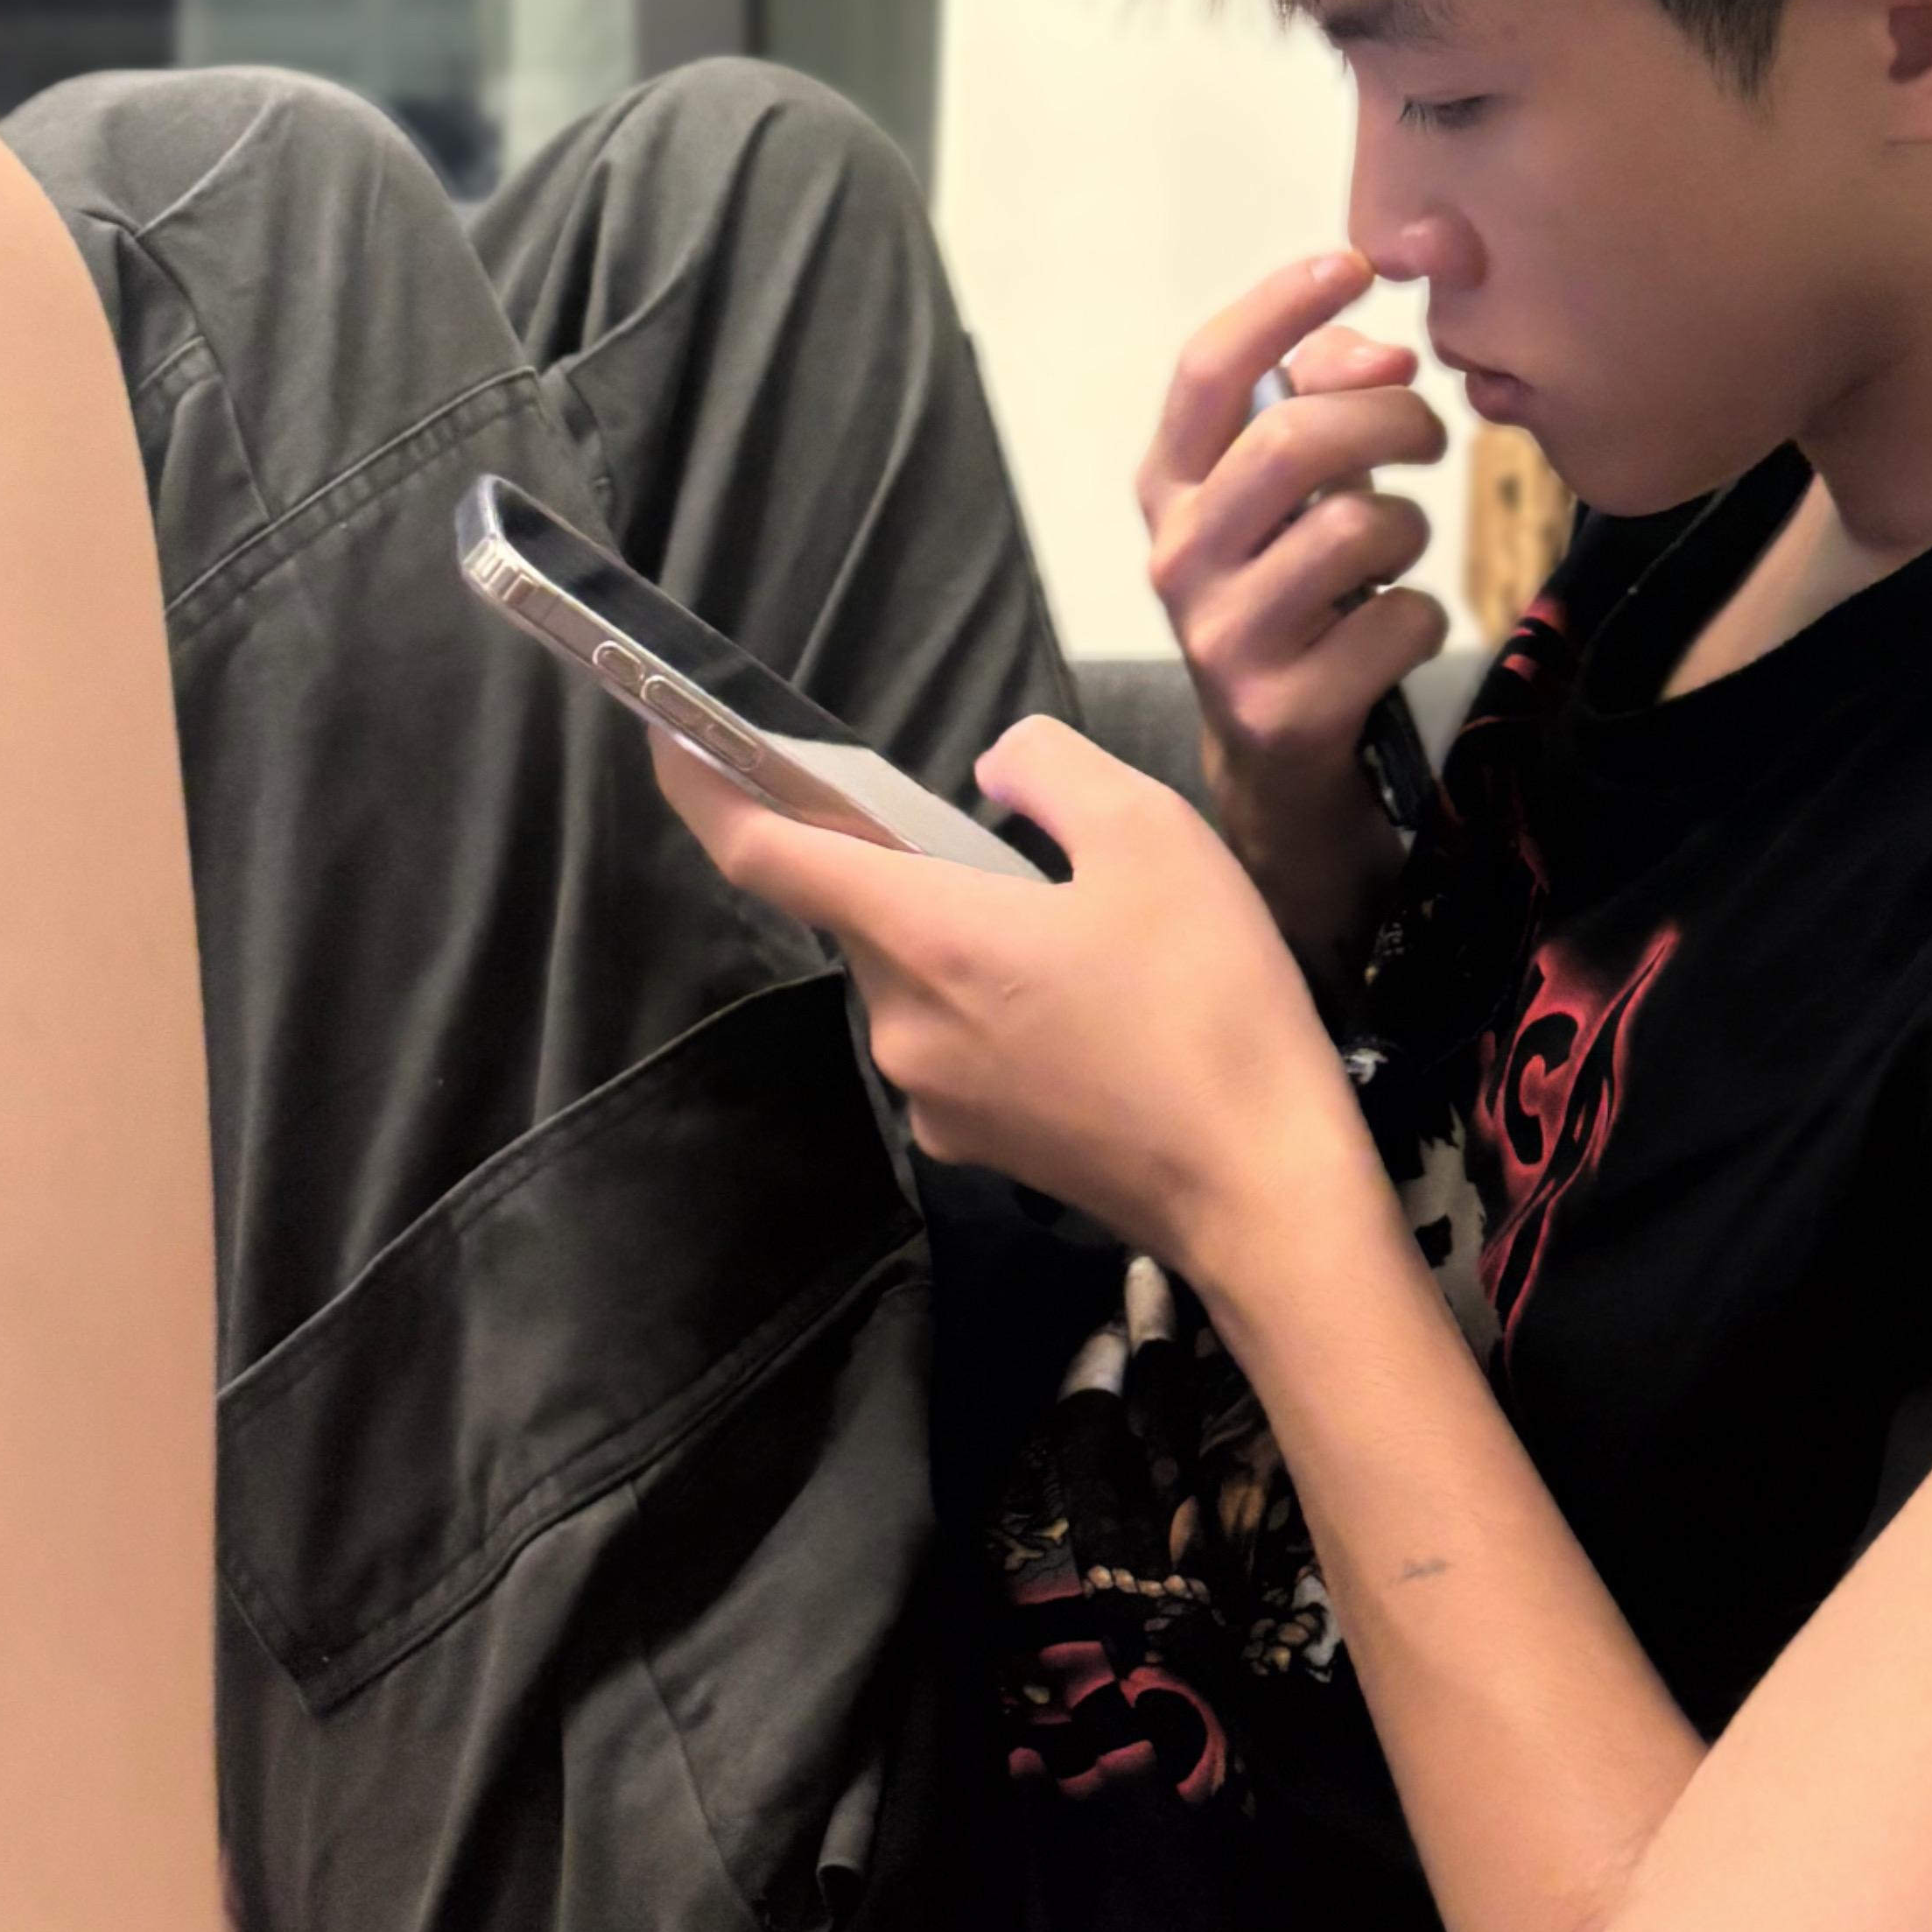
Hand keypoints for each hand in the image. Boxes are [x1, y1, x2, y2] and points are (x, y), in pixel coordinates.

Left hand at [648, 714, 1383, 1291]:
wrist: (1264, 1190)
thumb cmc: (1212, 1003)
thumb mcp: (1152, 835)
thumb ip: (1052, 770)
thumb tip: (994, 771)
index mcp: (928, 938)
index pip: (770, 856)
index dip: (707, 792)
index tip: (667, 740)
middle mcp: (902, 1024)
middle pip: (864, 914)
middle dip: (909, 864)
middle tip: (1015, 843)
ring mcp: (933, 1097)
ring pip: (918, 978)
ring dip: (966, 937)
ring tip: (1087, 930)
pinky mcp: (975, 1146)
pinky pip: (958, 1041)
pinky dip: (996, 1002)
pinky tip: (1093, 1006)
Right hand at [1139, 250, 1449, 982]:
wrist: (1278, 774)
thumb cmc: (1296, 603)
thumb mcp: (1290, 499)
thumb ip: (1320, 403)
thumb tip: (1379, 351)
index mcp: (1170, 491)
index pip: (1207, 372)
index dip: (1279, 304)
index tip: (1355, 263)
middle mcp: (1178, 560)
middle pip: (1291, 444)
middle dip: (1387, 421)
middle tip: (1430, 434)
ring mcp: (1224, 641)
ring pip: (1356, 530)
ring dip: (1411, 530)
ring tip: (1397, 555)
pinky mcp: (1285, 711)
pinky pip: (1399, 621)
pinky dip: (1423, 617)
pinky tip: (1395, 636)